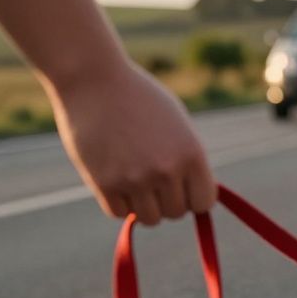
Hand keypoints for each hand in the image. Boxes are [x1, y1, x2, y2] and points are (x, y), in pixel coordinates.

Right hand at [49, 60, 215, 224]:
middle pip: (176, 212)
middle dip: (167, 200)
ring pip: (149, 218)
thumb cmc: (139, 99)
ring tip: (134, 177)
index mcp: (191, 154)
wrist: (93, 80)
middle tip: (153, 177)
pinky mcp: (104, 184)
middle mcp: (166, 170)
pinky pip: (119, 212)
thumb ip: (188, 162)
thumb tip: (196, 200)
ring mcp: (135, 179)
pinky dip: (119, 202)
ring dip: (144, 205)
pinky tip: (115, 177)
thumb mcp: (177, 125)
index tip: (183, 188)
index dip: (193, 197)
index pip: (203, 202)